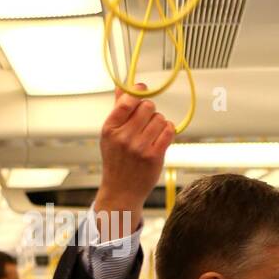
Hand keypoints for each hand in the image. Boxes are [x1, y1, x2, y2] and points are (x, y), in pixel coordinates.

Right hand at [93, 85, 175, 239]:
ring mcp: (140, 147)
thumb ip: (117, 110)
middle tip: (147, 118)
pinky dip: (169, 129)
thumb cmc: (116, 161)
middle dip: (150, 110)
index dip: (137, 92)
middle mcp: (124, 137)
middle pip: (147, 107)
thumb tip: (122, 87)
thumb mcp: (110, 135)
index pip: (126, 101)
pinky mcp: (154, 156)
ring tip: (153, 131)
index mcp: (110, 128)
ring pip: (160, 119)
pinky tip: (163, 133)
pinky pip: (168, 132)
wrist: (121, 190)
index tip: (142, 89)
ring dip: (160, 122)